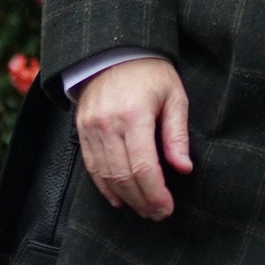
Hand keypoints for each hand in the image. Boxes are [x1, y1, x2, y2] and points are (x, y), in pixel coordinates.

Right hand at [75, 55, 193, 218]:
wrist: (115, 51)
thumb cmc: (151, 73)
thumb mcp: (174, 96)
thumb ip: (177, 134)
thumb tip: (183, 168)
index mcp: (135, 115)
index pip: (143, 167)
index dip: (155, 193)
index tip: (167, 208)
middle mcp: (108, 124)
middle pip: (123, 176)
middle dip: (142, 201)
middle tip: (158, 214)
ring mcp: (91, 128)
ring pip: (105, 175)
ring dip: (125, 198)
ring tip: (143, 210)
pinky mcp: (81, 130)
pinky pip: (91, 166)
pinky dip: (104, 187)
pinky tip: (119, 199)